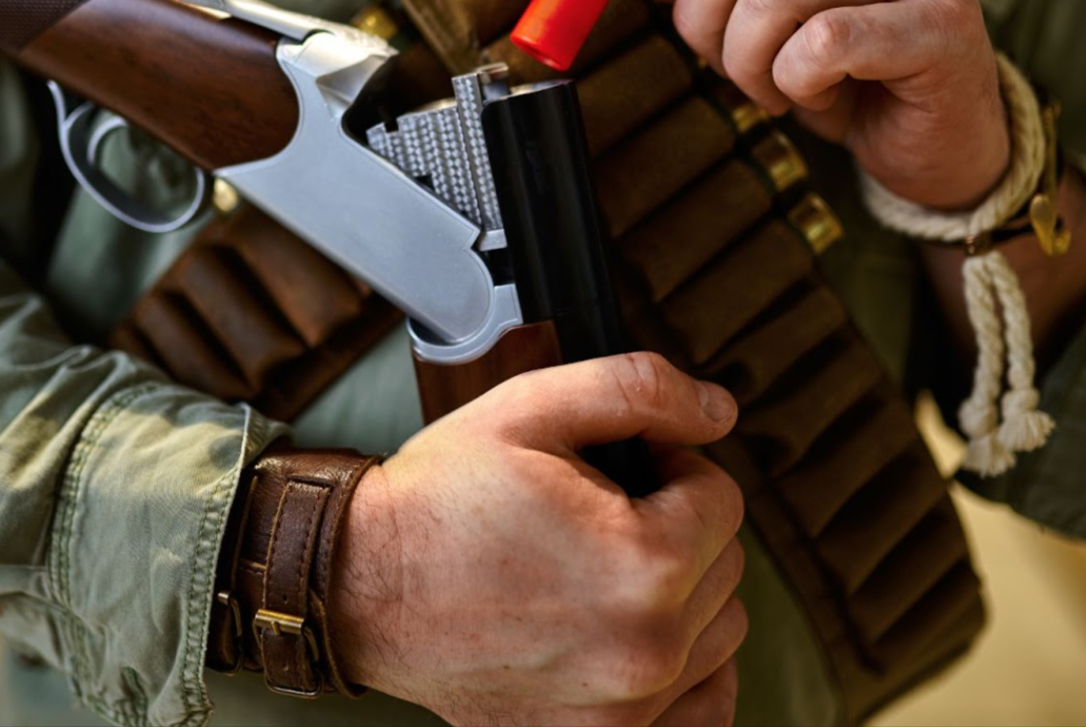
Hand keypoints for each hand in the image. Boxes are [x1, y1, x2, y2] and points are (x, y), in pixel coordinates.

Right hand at [329, 351, 747, 725]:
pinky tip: (629, 632)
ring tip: (598, 570)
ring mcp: (626, 708)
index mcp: (644, 563)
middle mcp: (646, 648)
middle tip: (596, 515)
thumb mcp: (531, 407)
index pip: (721, 498)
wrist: (361, 585)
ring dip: (680, 593)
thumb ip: (640, 389)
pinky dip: (683, 668)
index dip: (670, 466)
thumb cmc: (440, 500)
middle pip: (724, 564)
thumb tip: (718, 409)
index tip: (617, 470)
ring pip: (718, 629)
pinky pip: (703, 705)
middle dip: (675, 526)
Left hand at [589, 0, 1008, 210]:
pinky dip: (795, 84)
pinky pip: (820, 46)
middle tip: (727, 61)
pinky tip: (821, 94)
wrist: (939, 137)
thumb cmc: (846, 64)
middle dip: (704, 13)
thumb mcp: (759, 7)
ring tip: (779, 83)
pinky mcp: (941, 24)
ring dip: (749, 59)